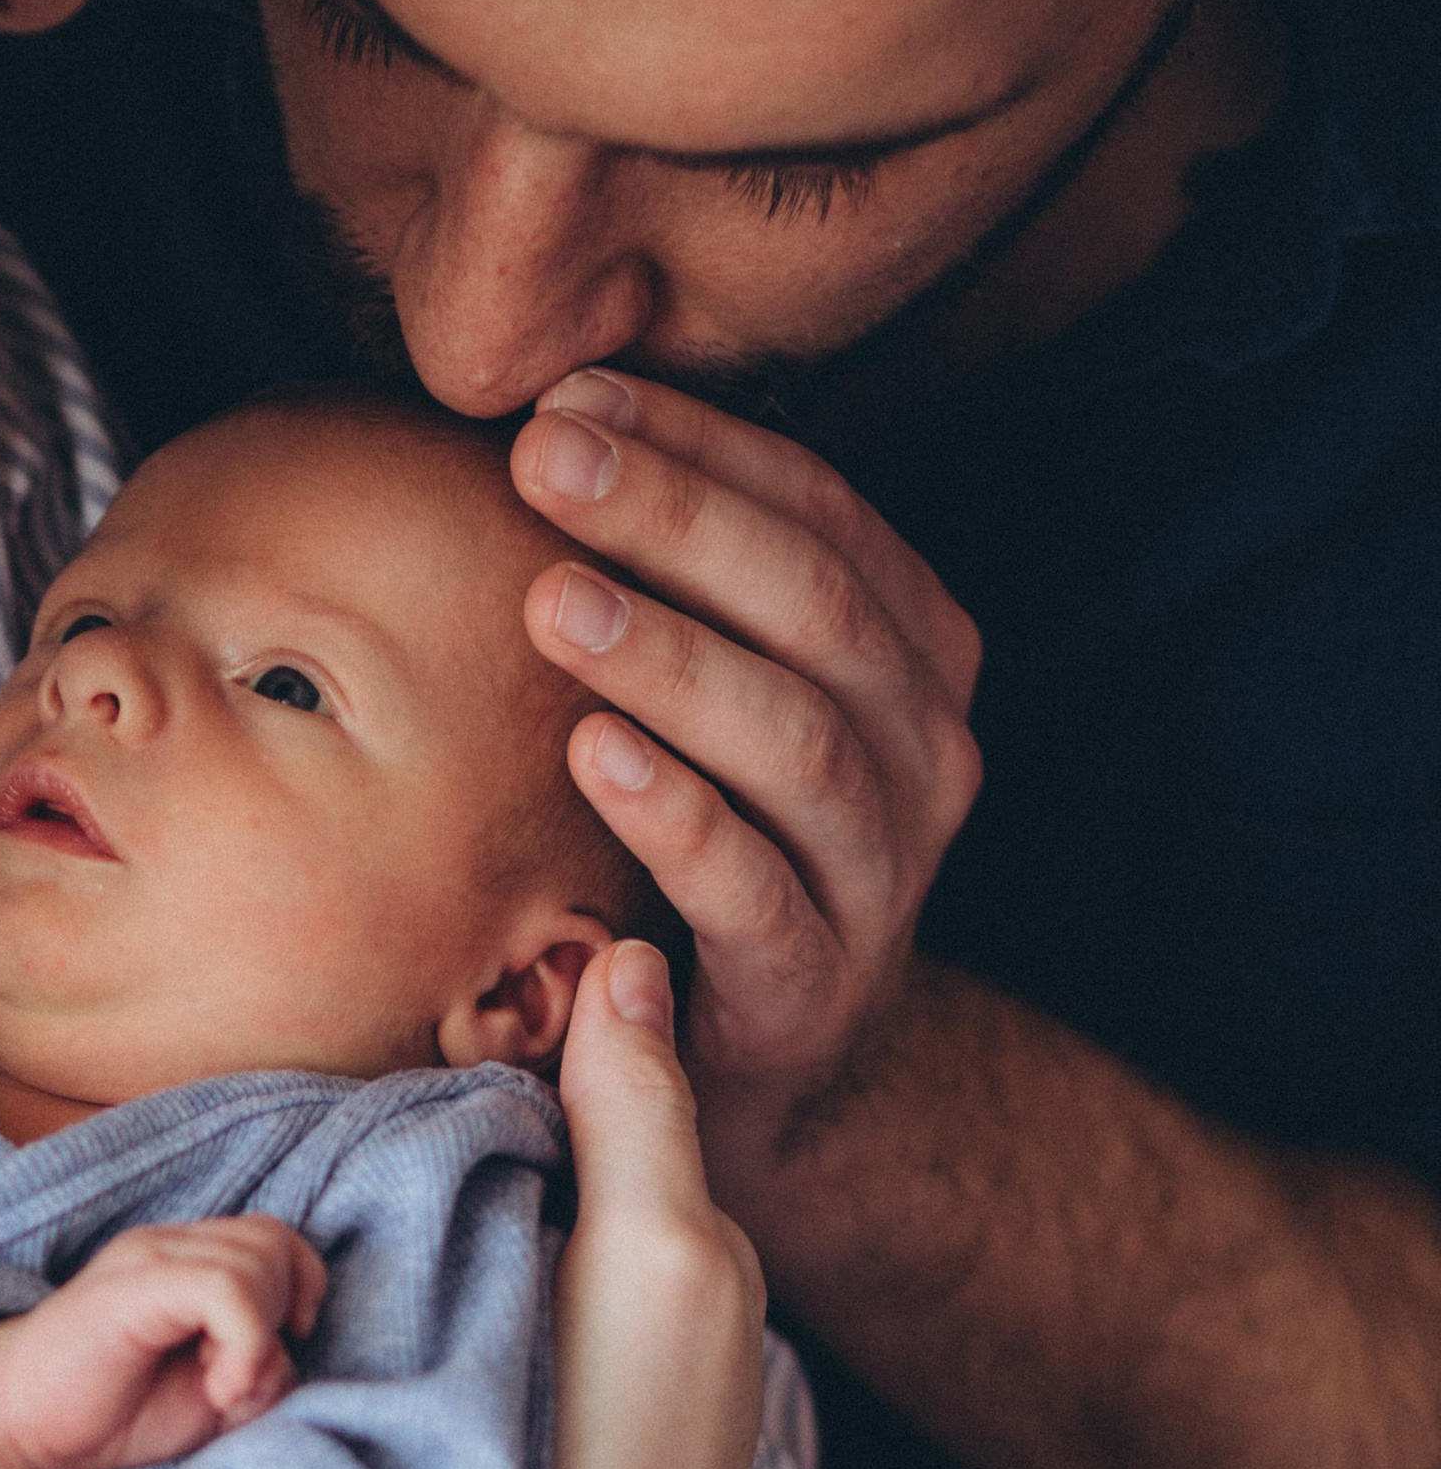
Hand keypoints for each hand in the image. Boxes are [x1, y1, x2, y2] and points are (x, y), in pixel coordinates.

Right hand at [0, 1218, 327, 1468]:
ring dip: (260, 1334)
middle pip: (274, 1242)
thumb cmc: (110, 1413)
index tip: (283, 1348)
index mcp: (186, 1261)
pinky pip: (224, 1288)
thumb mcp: (213, 1399)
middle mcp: (169, 1245)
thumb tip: (291, 1355)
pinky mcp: (134, 1287)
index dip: (302, 1289)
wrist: (15, 1422)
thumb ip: (262, 1369)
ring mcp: (149, 1259)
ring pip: (257, 1259)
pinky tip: (218, 1389)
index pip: (276, 1238)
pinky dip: (244, 1343)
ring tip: (221, 1387)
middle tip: (238, 1376)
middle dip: (283, 1311)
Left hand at [511, 370, 982, 1215]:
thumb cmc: (704, 847)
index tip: (564, 398)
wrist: (747, 1070)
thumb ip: (676, 582)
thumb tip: (545, 417)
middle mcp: (925, 751)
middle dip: (674, 518)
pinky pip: (752, 889)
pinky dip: (675, 815)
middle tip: (542, 461)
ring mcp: (882, 875)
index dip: (696, 447)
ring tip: (551, 602)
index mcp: (910, 653)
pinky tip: (589, 756)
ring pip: (795, 739)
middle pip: (812, 604)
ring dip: (669, 659)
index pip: (816, 511)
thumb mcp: (711, 700)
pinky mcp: (815, 987)